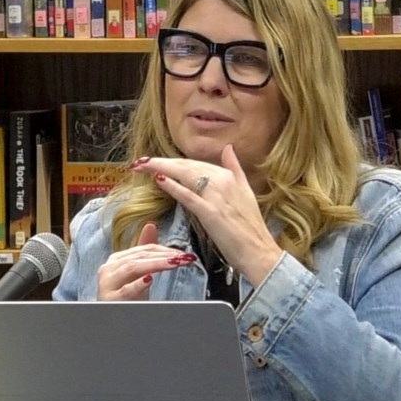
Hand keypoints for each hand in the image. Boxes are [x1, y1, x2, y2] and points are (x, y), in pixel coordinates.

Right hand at [97, 222, 196, 299]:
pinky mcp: (109, 299)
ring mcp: (107, 284)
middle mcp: (109, 269)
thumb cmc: (128, 297)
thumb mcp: (138, 273)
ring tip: (174, 263)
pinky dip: (137, 285)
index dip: (166, 249)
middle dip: (164, 256)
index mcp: (116, 260)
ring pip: (132, 268)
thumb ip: (144, 251)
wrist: (114, 319)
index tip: (185, 254)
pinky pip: (125, 290)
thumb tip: (151, 225)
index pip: (144, 250)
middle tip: (184, 258)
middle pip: (139, 257)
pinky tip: (149, 280)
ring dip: (155, 265)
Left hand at [130, 145, 282, 284]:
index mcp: (229, 177)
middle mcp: (223, 181)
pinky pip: (189, 196)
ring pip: (185, 175)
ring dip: (161, 168)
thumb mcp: (246, 191)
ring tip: (142, 166)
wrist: (260, 252)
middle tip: (140, 162)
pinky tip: (158, 179)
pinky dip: (173, 186)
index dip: (173, 161)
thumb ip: (235, 169)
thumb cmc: (251, 228)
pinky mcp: (211, 213)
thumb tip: (228, 148)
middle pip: (186, 166)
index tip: (154, 161)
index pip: (194, 164)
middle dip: (161, 162)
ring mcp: (217, 197)